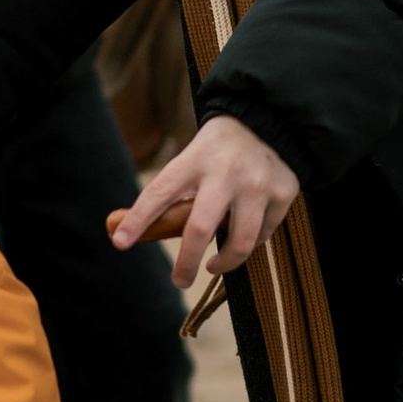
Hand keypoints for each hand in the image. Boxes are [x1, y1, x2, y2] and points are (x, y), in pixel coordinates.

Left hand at [110, 114, 299, 296]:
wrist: (269, 120)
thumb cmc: (219, 150)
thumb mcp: (192, 158)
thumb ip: (175, 194)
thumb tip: (138, 233)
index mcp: (195, 159)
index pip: (159, 192)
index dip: (137, 220)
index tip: (120, 242)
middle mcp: (226, 172)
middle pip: (200, 228)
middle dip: (186, 263)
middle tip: (180, 281)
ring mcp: (257, 184)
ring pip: (240, 242)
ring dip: (224, 263)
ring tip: (213, 265)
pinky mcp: (283, 193)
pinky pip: (263, 234)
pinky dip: (251, 241)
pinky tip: (245, 232)